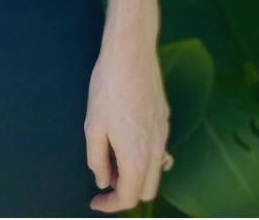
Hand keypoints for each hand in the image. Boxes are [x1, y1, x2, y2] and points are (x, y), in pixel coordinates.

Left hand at [84, 33, 168, 212]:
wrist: (131, 53)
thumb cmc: (108, 88)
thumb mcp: (93, 126)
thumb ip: (97, 160)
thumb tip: (103, 181)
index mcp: (136, 159)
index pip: (129, 198)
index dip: (110, 205)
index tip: (95, 200)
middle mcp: (156, 152)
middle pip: (147, 191)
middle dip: (126, 191)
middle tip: (106, 175)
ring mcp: (164, 134)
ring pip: (156, 171)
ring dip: (137, 174)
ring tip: (114, 157)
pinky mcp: (165, 119)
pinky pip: (159, 150)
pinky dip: (144, 156)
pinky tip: (127, 137)